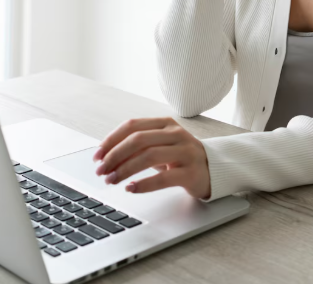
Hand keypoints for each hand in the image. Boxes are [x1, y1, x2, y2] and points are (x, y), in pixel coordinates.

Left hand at [91, 117, 211, 198]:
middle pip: (138, 140)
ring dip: (125, 170)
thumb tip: (106, 155)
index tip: (97, 155)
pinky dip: (144, 184)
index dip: (111, 140)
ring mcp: (186, 152)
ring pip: (149, 156)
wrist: (214, 169)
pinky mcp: (191, 172)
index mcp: (165, 124)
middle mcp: (176, 134)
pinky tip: (131, 189)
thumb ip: (138, 147)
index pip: (132, 126)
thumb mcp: (161, 146)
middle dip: (114, 156)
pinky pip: (164, 178)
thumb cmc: (181, 157)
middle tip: (101, 171)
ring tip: (112, 181)